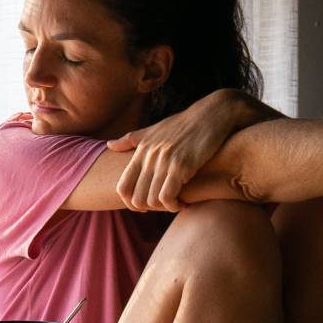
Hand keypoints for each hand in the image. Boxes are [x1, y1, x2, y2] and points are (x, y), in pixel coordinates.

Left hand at [105, 90, 264, 212]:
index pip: (122, 186)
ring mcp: (164, 161)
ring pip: (151, 200)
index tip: (144, 206)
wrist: (213, 113)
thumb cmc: (184, 124)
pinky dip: (173, 206)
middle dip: (149, 208)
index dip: (130, 202)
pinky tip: (183, 203)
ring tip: (174, 204)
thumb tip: (109, 145)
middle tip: (162, 206)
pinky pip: (167, 196)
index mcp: (140, 150)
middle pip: (136, 198)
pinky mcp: (182, 165)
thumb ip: (131, 140)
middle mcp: (149, 156)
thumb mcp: (154, 129)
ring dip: (163, 208)